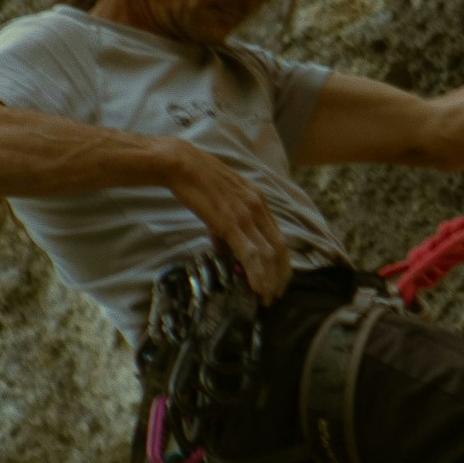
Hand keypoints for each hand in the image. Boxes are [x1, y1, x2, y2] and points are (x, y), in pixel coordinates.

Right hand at [160, 142, 294, 299]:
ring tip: (266, 297)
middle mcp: (258, 208)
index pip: (279, 237)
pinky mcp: (231, 223)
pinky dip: (257, 273)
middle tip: (275, 294)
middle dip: (280, 275)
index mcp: (258, 201)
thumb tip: (227, 251)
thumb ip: (228, 226)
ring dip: (270, 279)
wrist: (182, 165)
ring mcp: (246, 215)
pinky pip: (251, 253)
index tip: (278, 278)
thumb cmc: (198, 182)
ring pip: (268, 254)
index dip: (281, 261)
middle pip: (280, 248)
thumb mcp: (222, 202)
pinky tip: (257, 288)